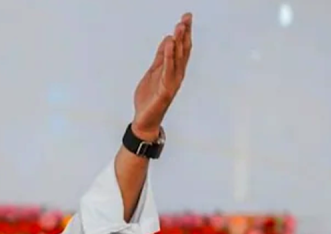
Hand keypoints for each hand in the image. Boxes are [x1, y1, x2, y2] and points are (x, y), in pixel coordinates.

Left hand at [132, 12, 192, 139]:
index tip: (186, 18)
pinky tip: (169, 45)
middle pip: (183, 51)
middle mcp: (176, 75)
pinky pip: (168, 70)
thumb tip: (168, 40)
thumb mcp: (153, 72)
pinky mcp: (166, 90)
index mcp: (173, 70)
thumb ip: (160, 58)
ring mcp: (172, 82)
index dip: (184, 33)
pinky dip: (169, 57)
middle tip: (186, 18)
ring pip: (178, 59)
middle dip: (184, 34)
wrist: (144, 120)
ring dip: (179, 42)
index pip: (181, 48)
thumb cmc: (149, 98)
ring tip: (178, 27)